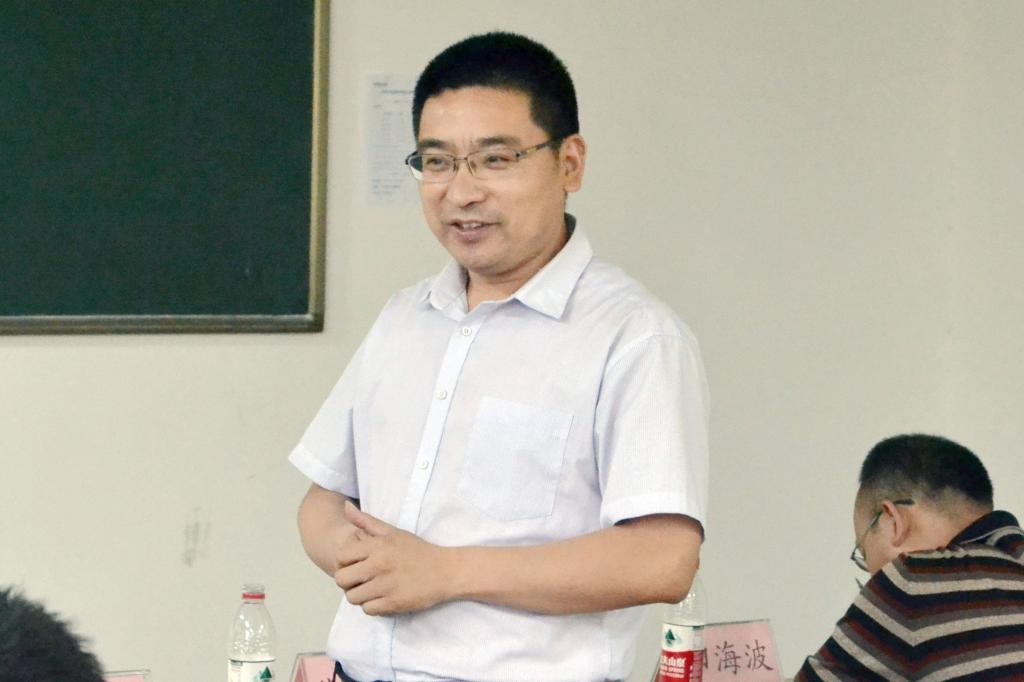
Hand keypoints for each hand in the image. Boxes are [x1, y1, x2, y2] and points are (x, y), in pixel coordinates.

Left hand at [335, 501, 452, 615]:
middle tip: (361, 579)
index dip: (345, 561)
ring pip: (353, 597)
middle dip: (348, 580)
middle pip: (342, 579)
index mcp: (378, 546)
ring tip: (371, 589)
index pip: (341, 556)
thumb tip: (345, 506)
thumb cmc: (418, 550)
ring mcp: (386, 586)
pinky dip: (372, 606)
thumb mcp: (393, 532)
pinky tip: (382, 597)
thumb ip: (367, 521)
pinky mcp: (394, 604)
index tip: (356, 563)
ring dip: (359, 595)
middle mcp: (380, 565)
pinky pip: (367, 610)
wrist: (446, 571)